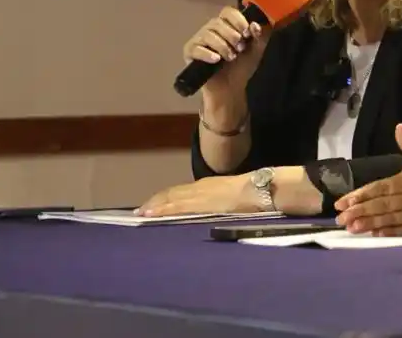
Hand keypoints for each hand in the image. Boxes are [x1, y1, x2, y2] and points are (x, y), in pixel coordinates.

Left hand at [136, 175, 256, 216]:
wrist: (260, 190)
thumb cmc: (253, 194)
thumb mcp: (233, 195)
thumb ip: (221, 202)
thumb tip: (217, 211)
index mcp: (208, 186)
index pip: (181, 191)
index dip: (167, 198)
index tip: (154, 205)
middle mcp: (199, 188)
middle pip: (172, 194)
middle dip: (157, 202)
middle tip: (141, 212)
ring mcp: (197, 196)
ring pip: (170, 199)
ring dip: (155, 206)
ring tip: (142, 214)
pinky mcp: (198, 205)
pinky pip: (175, 207)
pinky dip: (162, 211)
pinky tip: (151, 216)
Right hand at [183, 7, 269, 103]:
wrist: (231, 87)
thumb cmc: (242, 66)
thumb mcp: (257, 49)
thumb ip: (261, 35)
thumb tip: (255, 25)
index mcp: (226, 25)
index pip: (228, 11)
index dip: (238, 20)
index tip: (247, 32)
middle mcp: (210, 29)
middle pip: (217, 22)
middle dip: (232, 36)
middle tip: (240, 48)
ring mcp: (199, 40)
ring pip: (208, 35)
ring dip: (223, 46)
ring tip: (231, 57)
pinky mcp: (190, 52)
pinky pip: (196, 48)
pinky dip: (208, 54)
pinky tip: (216, 60)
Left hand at [334, 124, 401, 235]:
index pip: (381, 188)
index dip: (361, 195)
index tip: (343, 201)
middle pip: (381, 206)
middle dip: (359, 212)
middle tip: (340, 219)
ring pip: (389, 220)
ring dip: (369, 224)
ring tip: (351, 228)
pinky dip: (388, 233)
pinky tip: (375, 235)